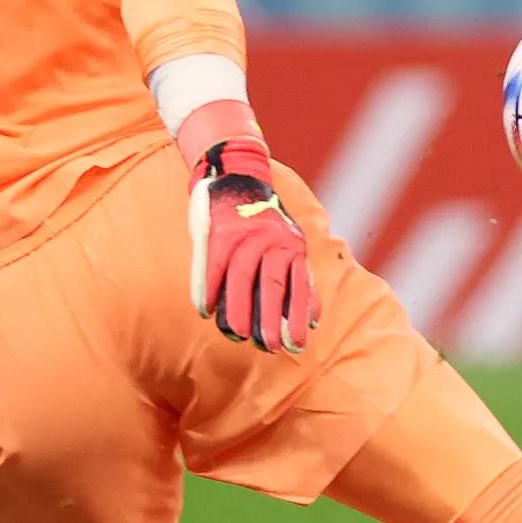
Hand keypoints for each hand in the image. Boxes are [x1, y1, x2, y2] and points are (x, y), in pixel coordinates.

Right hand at [186, 137, 316, 353]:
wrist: (237, 175)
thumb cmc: (264, 221)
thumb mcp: (290, 244)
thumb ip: (300, 278)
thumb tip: (315, 318)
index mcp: (292, 245)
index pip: (297, 285)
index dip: (297, 316)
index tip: (296, 345)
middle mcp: (272, 240)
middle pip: (271, 284)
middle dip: (271, 318)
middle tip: (270, 348)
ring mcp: (244, 235)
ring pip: (241, 277)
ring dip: (238, 308)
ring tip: (238, 335)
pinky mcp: (218, 231)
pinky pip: (213, 264)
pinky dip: (208, 288)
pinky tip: (206, 311)